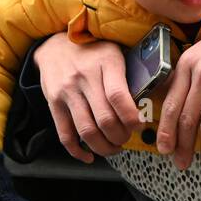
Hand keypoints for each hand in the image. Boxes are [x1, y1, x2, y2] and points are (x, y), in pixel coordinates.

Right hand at [34, 32, 140, 161]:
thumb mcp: (115, 53)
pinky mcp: (53, 103)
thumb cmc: (93, 51)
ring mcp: (67, 92)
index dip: (131, 118)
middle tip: (126, 138)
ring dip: (103, 147)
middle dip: (120, 137)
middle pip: (104, 119)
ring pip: (86, 131)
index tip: (139, 126)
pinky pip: (64, 134)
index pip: (118, 96)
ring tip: (113, 147)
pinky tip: (89, 156)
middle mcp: (84, 78)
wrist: (55, 44)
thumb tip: (147, 105)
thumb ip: (128, 76)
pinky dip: (77, 151)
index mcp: (106, 63)